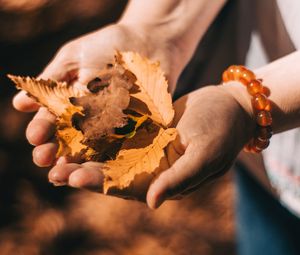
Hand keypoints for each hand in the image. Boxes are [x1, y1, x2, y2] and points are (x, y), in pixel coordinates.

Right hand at [12, 23, 181, 167]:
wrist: (148, 43)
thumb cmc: (108, 46)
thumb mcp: (75, 57)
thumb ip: (53, 79)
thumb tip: (20, 104)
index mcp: (70, 104)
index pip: (51, 122)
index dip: (42, 130)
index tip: (35, 137)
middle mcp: (89, 120)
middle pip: (69, 141)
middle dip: (55, 151)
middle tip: (44, 159)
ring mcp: (112, 127)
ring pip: (92, 150)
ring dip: (79, 162)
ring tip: (66, 172)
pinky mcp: (135, 130)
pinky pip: (123, 145)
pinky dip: (112, 157)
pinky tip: (102, 166)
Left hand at [46, 83, 253, 208]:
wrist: (230, 105)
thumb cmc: (223, 129)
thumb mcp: (205, 154)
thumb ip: (181, 179)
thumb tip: (152, 203)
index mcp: (166, 181)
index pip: (130, 187)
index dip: (101, 184)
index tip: (73, 178)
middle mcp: (153, 168)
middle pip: (114, 173)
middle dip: (84, 172)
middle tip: (54, 171)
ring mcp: (148, 149)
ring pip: (112, 155)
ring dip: (86, 155)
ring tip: (56, 156)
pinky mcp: (146, 131)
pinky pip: (120, 133)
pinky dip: (100, 134)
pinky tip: (78, 131)